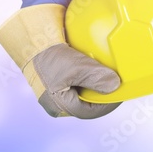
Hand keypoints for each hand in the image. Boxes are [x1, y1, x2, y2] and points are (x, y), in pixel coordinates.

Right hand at [0, 4, 120, 118]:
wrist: (32, 40)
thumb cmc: (51, 57)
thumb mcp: (77, 67)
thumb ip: (97, 77)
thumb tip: (115, 85)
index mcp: (61, 106)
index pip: (91, 111)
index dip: (108, 103)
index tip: (120, 92)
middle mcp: (57, 103)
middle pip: (86, 103)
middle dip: (101, 94)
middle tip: (114, 83)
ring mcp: (55, 92)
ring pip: (81, 92)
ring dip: (93, 84)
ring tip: (106, 74)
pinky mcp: (54, 80)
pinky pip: (74, 81)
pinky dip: (85, 75)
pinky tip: (93, 65)